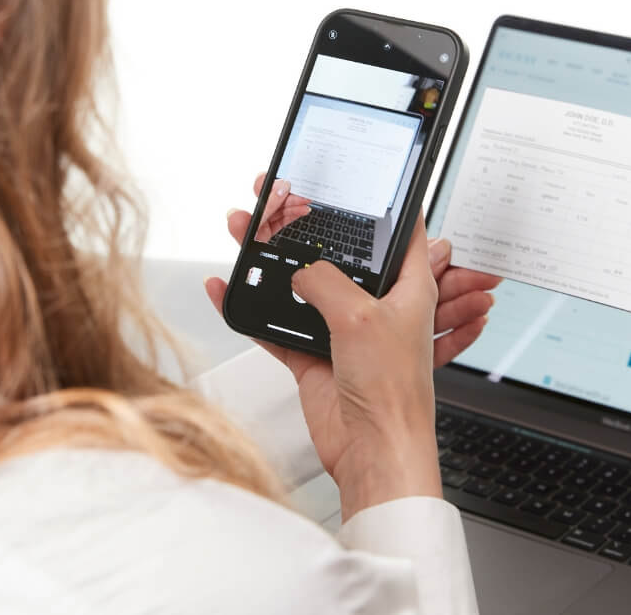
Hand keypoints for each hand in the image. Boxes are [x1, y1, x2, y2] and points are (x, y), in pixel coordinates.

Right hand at [205, 176, 500, 519]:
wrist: (372, 453)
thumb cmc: (393, 392)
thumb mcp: (360, 318)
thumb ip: (325, 282)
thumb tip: (299, 269)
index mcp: (404, 287)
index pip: (397, 232)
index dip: (375, 202)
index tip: (352, 177)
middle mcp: (373, 304)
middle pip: (334, 251)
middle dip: (303, 223)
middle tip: (275, 196)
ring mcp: (340, 327)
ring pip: (299, 281)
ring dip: (268, 258)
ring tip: (241, 230)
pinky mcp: (314, 353)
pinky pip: (276, 321)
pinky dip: (250, 305)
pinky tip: (226, 288)